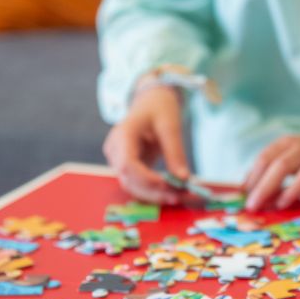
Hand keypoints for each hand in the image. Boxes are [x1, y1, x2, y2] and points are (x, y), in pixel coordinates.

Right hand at [102, 85, 189, 203]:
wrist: (150, 101)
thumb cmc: (159, 108)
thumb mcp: (170, 125)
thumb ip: (175, 152)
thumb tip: (184, 179)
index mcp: (122, 134)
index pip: (128, 164)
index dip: (146, 179)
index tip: (169, 185)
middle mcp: (115, 150)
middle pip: (129, 180)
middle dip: (154, 192)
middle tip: (179, 196)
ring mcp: (119, 160)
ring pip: (132, 186)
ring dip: (155, 195)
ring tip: (179, 196)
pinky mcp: (128, 167)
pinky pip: (138, 184)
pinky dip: (154, 191)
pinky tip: (172, 193)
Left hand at [243, 133, 299, 210]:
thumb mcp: (283, 155)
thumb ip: (264, 171)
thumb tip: (244, 190)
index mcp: (287, 143)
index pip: (266, 158)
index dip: (253, 178)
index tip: (246, 196)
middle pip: (283, 165)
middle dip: (265, 188)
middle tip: (253, 206)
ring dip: (293, 189)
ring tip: (281, 204)